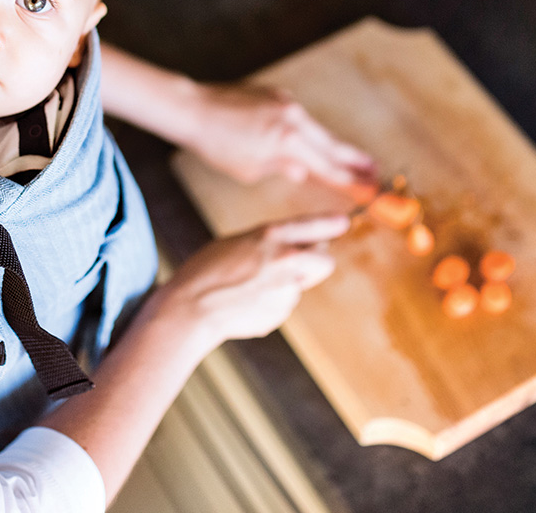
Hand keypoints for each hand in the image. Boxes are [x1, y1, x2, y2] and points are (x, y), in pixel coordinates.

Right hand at [157, 214, 349, 353]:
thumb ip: (267, 244)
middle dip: (317, 260)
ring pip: (299, 284)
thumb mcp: (237, 243)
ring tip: (251, 286)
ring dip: (286, 283)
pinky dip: (270, 303)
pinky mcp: (280, 313)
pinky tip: (246, 302)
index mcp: (270, 236)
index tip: (343, 222)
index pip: (313, 226)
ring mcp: (286, 290)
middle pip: (324, 260)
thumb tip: (290, 250)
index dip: (331, 224)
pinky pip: (282, 304)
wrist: (192, 307)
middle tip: (300, 261)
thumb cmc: (206, 270)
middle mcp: (285, 260)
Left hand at [186, 81, 377, 188]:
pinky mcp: (276, 94)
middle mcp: (293, 118)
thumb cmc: (217, 144)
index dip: (352, 180)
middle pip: (332, 144)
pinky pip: (297, 118)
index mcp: (288, 141)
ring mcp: (286, 102)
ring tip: (351, 159)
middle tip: (377, 172)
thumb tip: (304, 171)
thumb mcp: (250, 168)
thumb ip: (283, 168)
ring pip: (315, 129)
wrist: (194, 109)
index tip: (372, 188)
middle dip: (355, 160)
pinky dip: (305, 131)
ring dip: (331, 146)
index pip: (328, 166)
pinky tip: (307, 142)